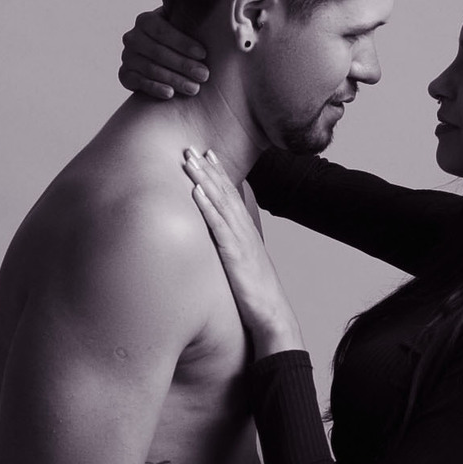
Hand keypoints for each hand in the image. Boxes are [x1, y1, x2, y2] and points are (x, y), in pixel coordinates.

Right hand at [120, 8, 208, 99]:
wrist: (165, 60)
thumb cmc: (180, 38)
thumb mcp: (181, 21)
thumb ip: (181, 4)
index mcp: (145, 20)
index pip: (163, 32)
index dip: (183, 43)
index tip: (203, 54)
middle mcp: (132, 37)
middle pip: (158, 52)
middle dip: (183, 65)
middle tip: (204, 75)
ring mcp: (126, 56)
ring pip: (150, 69)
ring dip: (173, 79)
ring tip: (194, 88)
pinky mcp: (124, 75)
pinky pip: (138, 82)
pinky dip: (154, 88)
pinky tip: (170, 94)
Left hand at [183, 148, 303, 355]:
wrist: (272, 317)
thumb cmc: (256, 296)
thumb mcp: (244, 266)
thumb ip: (233, 250)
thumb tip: (221, 244)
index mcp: (246, 233)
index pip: (232, 196)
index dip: (219, 174)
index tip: (207, 153)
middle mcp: (244, 232)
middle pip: (224, 192)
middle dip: (208, 168)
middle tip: (191, 146)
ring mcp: (240, 242)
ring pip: (220, 203)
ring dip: (204, 179)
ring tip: (189, 160)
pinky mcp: (234, 256)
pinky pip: (217, 226)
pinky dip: (206, 206)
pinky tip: (195, 191)